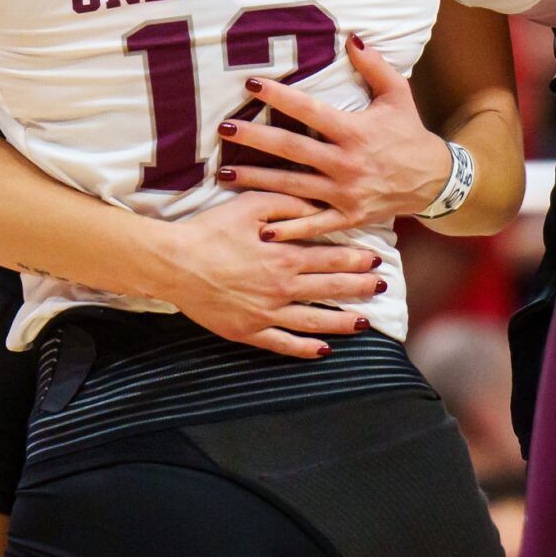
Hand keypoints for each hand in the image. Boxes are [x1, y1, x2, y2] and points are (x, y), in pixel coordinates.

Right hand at [163, 191, 386, 358]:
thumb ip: (288, 206)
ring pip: (314, 321)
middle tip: (382, 287)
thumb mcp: (251, 205)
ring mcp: (265, 313)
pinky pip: (282, 343)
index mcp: (285, 256)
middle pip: (330, 290)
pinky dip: (304, 350)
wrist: (173, 262)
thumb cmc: (211, 230)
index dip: (357, 259)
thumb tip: (317, 207)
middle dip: (360, 288)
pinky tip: (324, 351)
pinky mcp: (247, 331)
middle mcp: (281, 287)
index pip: (332, 259)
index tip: (378, 258)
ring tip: (366, 322)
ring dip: (343, 321)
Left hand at [216, 35, 450, 234]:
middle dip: (255, 138)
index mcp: (354, 131)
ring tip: (224, 174)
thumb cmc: (409, 133)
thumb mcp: (398, 95)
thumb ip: (375, 66)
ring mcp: (344, 193)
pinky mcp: (348, 216)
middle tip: (224, 129)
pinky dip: (289, 229)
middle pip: (292, 148)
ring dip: (257, 181)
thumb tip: (352, 38)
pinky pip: (314, 224)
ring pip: (293, 186)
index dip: (279, 96)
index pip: (309, 110)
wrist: (434, 180)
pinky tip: (261, 229)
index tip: (251, 83)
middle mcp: (346, 162)